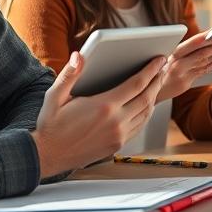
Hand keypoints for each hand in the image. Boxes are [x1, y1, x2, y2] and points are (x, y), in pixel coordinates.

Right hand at [32, 52, 164, 177]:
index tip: (159, 59)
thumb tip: (79, 56)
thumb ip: (69, 74)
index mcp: (104, 106)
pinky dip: (147, 112)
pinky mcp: (118, 145)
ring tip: (157, 81)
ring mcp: (119, 136)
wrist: (48, 155)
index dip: (151, 70)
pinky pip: (139, 126)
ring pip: (146, 113)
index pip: (137, 84)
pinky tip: (146, 103)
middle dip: (157, 80)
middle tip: (164, 66)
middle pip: (147, 97)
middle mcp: (116, 122)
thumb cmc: (51, 124)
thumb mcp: (55, 96)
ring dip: (154, 95)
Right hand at [158, 31, 211, 100]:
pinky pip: (204, 71)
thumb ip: (180, 50)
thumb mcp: (162, 55)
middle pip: (201, 53)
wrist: (146, 90)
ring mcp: (182, 75)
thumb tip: (201, 38)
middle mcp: (177, 65)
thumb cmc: (155, 67)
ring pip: (204, 62)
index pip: (191, 44)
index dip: (204, 38)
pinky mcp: (186, 83)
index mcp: (171, 54)